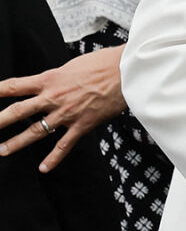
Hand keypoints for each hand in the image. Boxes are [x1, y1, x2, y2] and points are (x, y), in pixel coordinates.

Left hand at [0, 45, 125, 170]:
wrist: (128, 71)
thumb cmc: (104, 63)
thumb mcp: (73, 65)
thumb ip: (58, 78)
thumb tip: (51, 83)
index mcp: (50, 79)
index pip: (14, 86)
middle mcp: (54, 97)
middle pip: (18, 111)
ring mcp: (67, 113)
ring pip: (36, 131)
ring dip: (16, 142)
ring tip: (2, 150)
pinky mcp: (83, 124)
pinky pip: (64, 145)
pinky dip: (53, 158)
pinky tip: (43, 168)